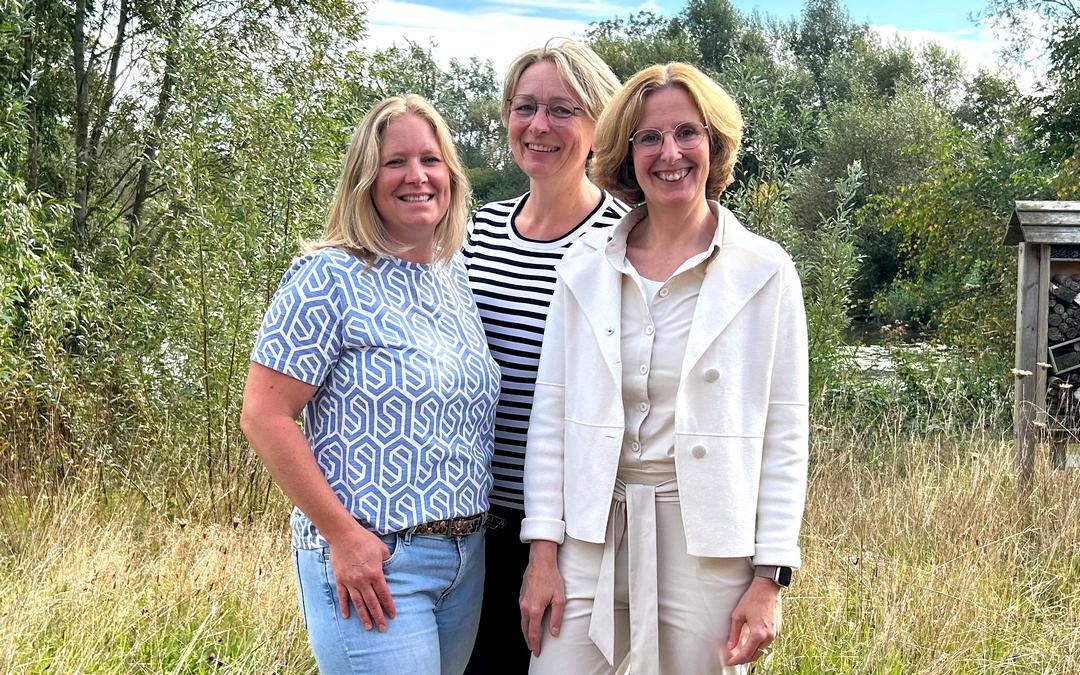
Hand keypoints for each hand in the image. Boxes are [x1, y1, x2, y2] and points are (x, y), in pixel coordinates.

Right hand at [327, 525, 396, 631]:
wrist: (343, 535)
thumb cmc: (364, 540)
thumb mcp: (381, 549)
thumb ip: (387, 560)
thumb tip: (390, 566)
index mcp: (375, 574)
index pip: (384, 594)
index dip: (388, 606)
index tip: (392, 616)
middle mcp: (363, 581)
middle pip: (372, 603)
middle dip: (378, 617)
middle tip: (382, 628)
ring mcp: (350, 582)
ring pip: (358, 603)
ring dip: (363, 616)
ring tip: (368, 627)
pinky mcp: (340, 580)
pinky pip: (343, 597)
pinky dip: (344, 607)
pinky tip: (346, 616)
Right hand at [519, 541, 564, 655]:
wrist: (541, 561)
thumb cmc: (551, 577)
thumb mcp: (559, 599)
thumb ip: (557, 617)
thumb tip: (554, 632)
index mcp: (534, 609)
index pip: (533, 633)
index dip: (535, 644)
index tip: (536, 651)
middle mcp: (525, 606)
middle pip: (525, 629)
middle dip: (529, 640)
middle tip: (533, 648)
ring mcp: (522, 600)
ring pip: (522, 621)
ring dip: (526, 631)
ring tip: (531, 638)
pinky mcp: (521, 595)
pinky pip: (522, 612)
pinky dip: (525, 621)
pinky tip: (530, 621)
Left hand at [723, 577, 781, 664]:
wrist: (767, 588)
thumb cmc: (752, 599)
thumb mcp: (738, 616)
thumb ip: (734, 634)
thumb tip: (730, 646)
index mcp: (758, 634)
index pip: (746, 654)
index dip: (737, 660)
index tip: (730, 662)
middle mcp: (769, 636)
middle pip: (755, 655)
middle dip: (744, 658)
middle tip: (734, 658)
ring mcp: (775, 633)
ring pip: (762, 649)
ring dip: (752, 652)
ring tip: (741, 650)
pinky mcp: (777, 629)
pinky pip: (767, 642)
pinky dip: (759, 645)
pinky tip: (751, 641)